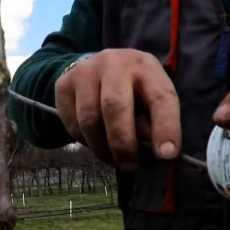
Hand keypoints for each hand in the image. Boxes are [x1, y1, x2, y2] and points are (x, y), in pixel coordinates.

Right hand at [55, 49, 181, 170]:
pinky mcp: (64, 85)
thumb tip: (154, 153)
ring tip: (112, 159)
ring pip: (89, 119)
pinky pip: (71, 123)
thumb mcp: (151, 96)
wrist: (97, 65)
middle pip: (114, 107)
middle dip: (123, 143)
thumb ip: (154, 121)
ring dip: (101, 147)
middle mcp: (114, 63)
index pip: (159, 97)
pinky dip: (84, 141)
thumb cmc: (133, 88)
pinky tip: (94, 142)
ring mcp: (85, 72)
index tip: (166, 156)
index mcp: (145, 66)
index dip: (165, 128)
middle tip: (129, 166)